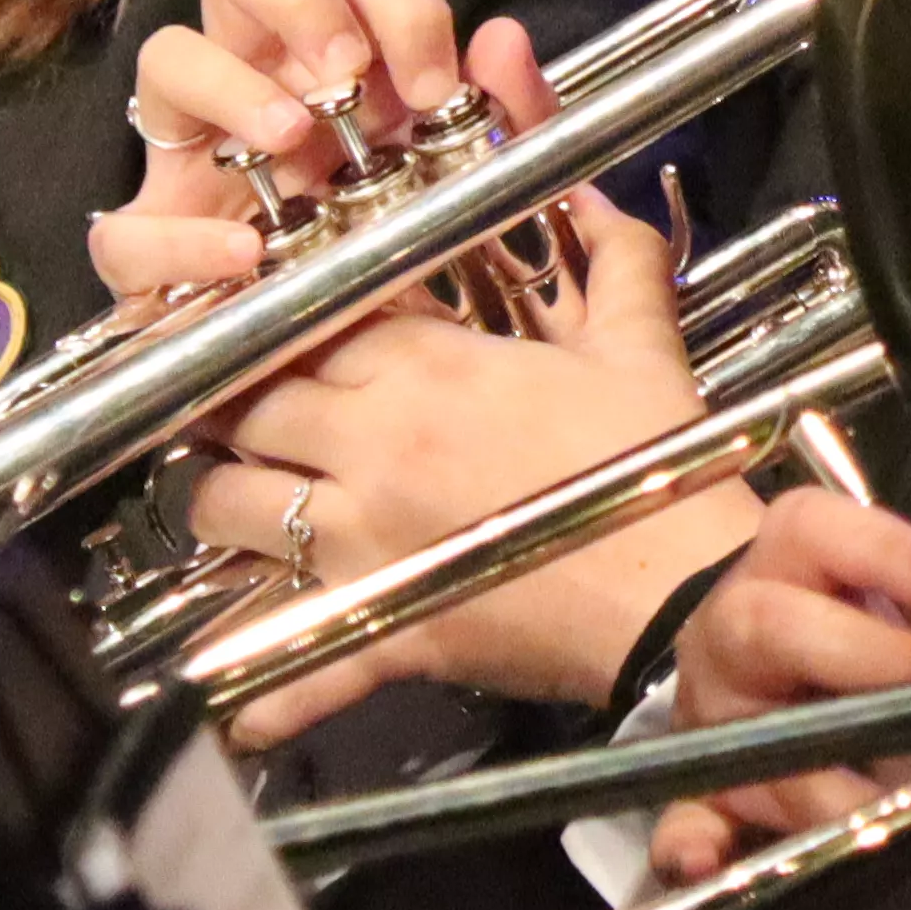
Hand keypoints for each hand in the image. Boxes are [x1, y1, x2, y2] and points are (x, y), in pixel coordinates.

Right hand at [96, 0, 524, 303]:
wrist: (368, 381)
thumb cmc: (424, 260)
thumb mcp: (489, 192)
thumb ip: (512, 120)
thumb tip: (502, 39)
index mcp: (348, 63)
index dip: (395, 0)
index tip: (434, 84)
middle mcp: (263, 82)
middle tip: (346, 69)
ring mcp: (195, 157)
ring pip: (165, 56)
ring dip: (226, 84)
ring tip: (289, 138)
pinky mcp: (152, 247)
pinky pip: (123, 229)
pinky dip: (179, 239)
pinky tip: (245, 256)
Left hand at [174, 206, 753, 732]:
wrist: (688, 591)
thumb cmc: (663, 464)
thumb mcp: (641, 350)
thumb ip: (617, 265)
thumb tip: (599, 201)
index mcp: (426, 367)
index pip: (309, 325)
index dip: (288, 327)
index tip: (282, 334)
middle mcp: (369, 446)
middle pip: (243, 410)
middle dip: (234, 409)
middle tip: (243, 416)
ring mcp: (360, 544)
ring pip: (226, 513)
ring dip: (222, 508)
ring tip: (240, 511)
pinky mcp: (380, 630)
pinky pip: (296, 666)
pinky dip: (264, 694)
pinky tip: (239, 708)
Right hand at [650, 484, 910, 881]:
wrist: (743, 654)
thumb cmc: (840, 617)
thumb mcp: (879, 595)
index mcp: (783, 559)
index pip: (818, 529)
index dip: (892, 557)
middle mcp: (731, 627)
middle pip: (772, 627)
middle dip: (872, 664)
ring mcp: (706, 712)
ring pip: (753, 741)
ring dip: (844, 790)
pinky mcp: (694, 787)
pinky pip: (679, 817)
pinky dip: (690, 844)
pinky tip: (707, 861)